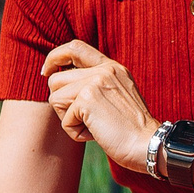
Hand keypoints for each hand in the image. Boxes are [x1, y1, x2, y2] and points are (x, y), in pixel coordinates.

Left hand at [39, 40, 154, 175]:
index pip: (75, 47)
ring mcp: (96, 82)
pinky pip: (64, 119)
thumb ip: (94, 84)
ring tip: (92, 126)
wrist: (147, 144)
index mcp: (111, 67)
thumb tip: (57, 79)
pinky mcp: (87, 99)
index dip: (55, 57)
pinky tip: (96, 134)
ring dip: (68, 119)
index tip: (46, 71)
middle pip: (56, 80)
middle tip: (85, 119)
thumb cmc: (129, 129)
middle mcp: (104, 70)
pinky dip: (75, 132)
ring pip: (55, 98)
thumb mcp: (116, 96)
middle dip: (62, 104)